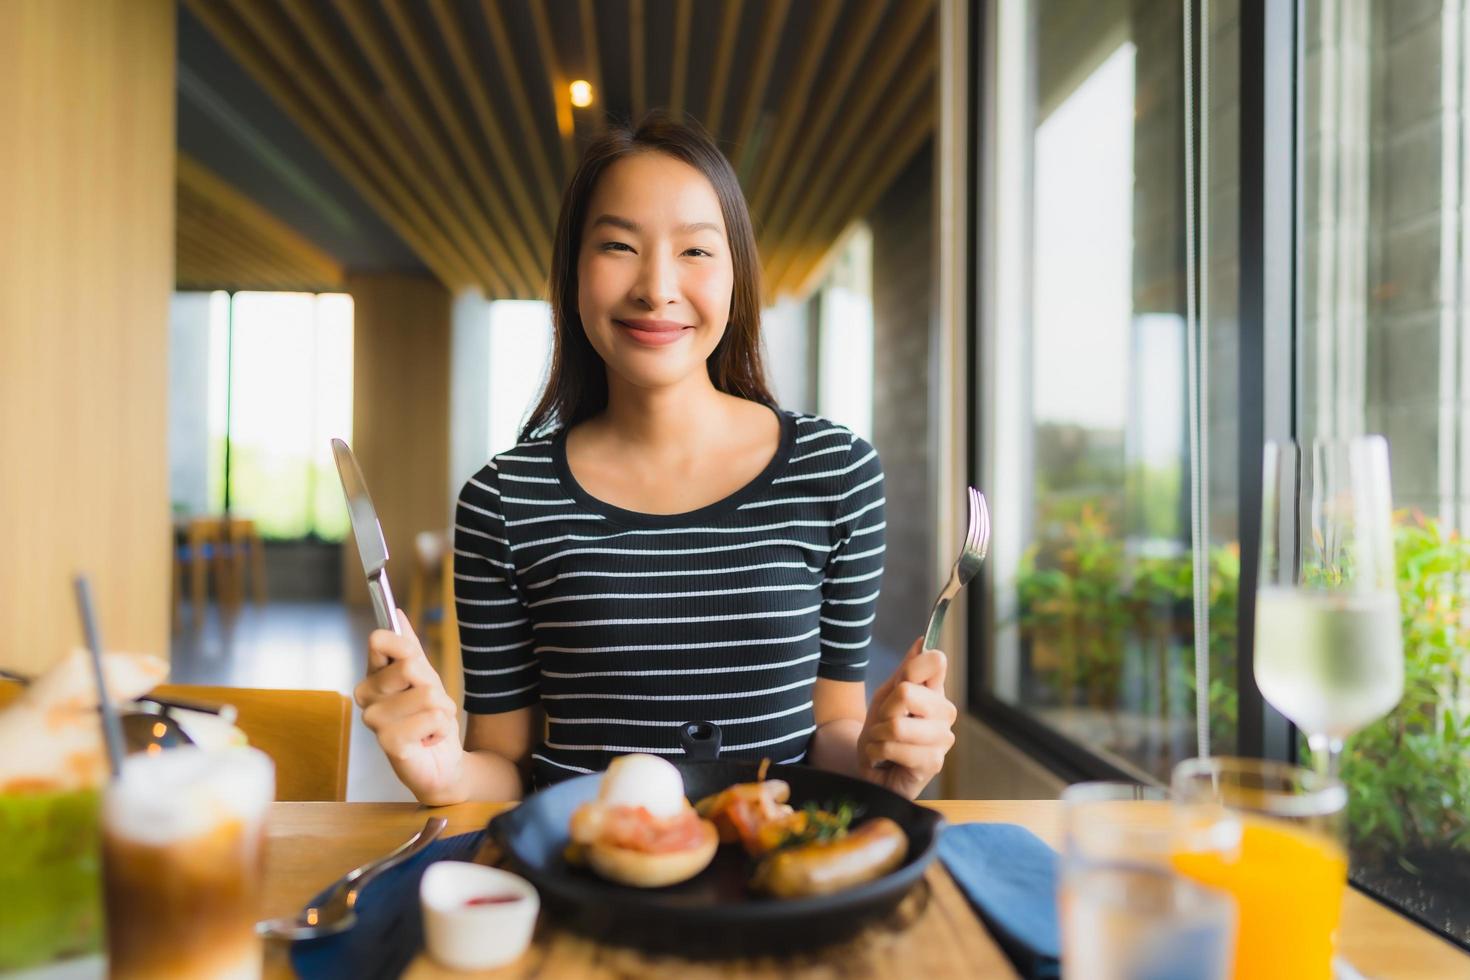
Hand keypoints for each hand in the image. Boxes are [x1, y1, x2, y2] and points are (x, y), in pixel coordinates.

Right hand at [355, 611, 463, 802]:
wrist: (443, 761)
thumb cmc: (429, 717)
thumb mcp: (424, 676)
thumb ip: (408, 646)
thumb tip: (396, 612)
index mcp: (372, 677)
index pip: (380, 640)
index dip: (406, 647)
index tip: (417, 664)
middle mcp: (366, 697)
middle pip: (410, 665)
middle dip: (434, 686)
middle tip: (429, 705)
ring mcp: (374, 722)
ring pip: (427, 693)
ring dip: (442, 710)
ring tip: (430, 725)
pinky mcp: (389, 744)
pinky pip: (433, 718)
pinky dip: (442, 728)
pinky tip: (429, 740)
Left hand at [856, 636, 957, 799]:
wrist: (872, 766)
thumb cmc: (882, 730)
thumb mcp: (887, 696)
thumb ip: (906, 670)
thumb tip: (922, 641)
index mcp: (936, 692)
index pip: (934, 662)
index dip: (908, 671)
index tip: (899, 686)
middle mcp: (946, 712)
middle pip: (906, 692)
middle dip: (883, 710)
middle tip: (884, 724)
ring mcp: (942, 739)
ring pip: (896, 724)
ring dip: (877, 735)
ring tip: (882, 742)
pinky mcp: (933, 763)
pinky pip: (892, 747)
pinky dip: (876, 752)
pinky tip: (883, 758)